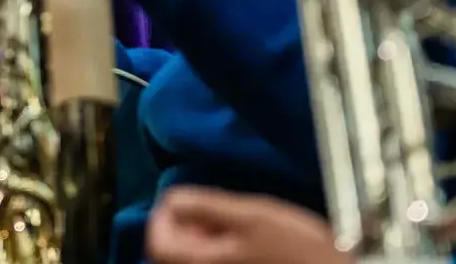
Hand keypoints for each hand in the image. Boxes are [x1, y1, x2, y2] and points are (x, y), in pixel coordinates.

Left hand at [145, 188, 349, 263]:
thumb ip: (206, 206)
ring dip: (203, 238)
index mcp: (202, 263)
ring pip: (193, 259)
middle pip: (172, 253)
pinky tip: (243, 244)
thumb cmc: (297, 249)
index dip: (164, 216)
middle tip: (215, 213)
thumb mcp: (252, 215)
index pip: (157, 242)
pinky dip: (218, 250)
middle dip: (186, 226)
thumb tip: (170, 198)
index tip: (186, 200)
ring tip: (232, 226)